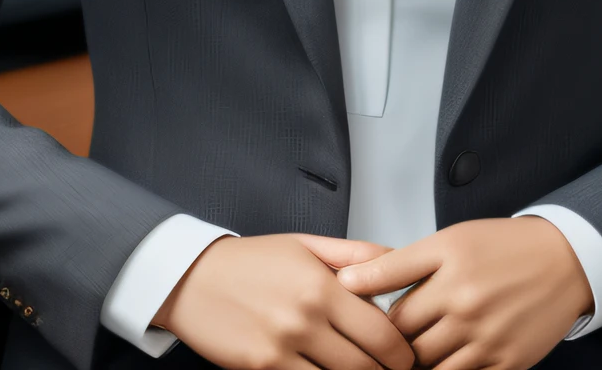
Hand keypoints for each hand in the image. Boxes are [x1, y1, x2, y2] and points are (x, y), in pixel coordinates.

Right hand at [154, 233, 415, 369]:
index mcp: (322, 286)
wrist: (193, 278)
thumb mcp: (307, 245)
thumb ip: (355, 255)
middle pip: (364, 365)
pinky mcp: (261, 369)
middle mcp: (305, 319)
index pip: (380, 331)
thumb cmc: (253, 261)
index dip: (401, 352)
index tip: (408, 357)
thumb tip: (395, 259)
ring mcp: (282, 348)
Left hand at [336, 217, 593, 369]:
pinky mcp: (508, 364)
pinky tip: (453, 357)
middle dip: (400, 348)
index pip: (393, 316)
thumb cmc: (504, 247)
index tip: (380, 326)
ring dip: (425, 363)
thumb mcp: (448, 242)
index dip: (382, 324)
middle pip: (409, 347)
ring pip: (433, 369)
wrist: (564, 260)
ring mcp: (488, 339)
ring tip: (426, 348)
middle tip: (402, 341)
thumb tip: (346, 280)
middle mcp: (467, 305)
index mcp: (448, 270)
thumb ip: (395, 264)